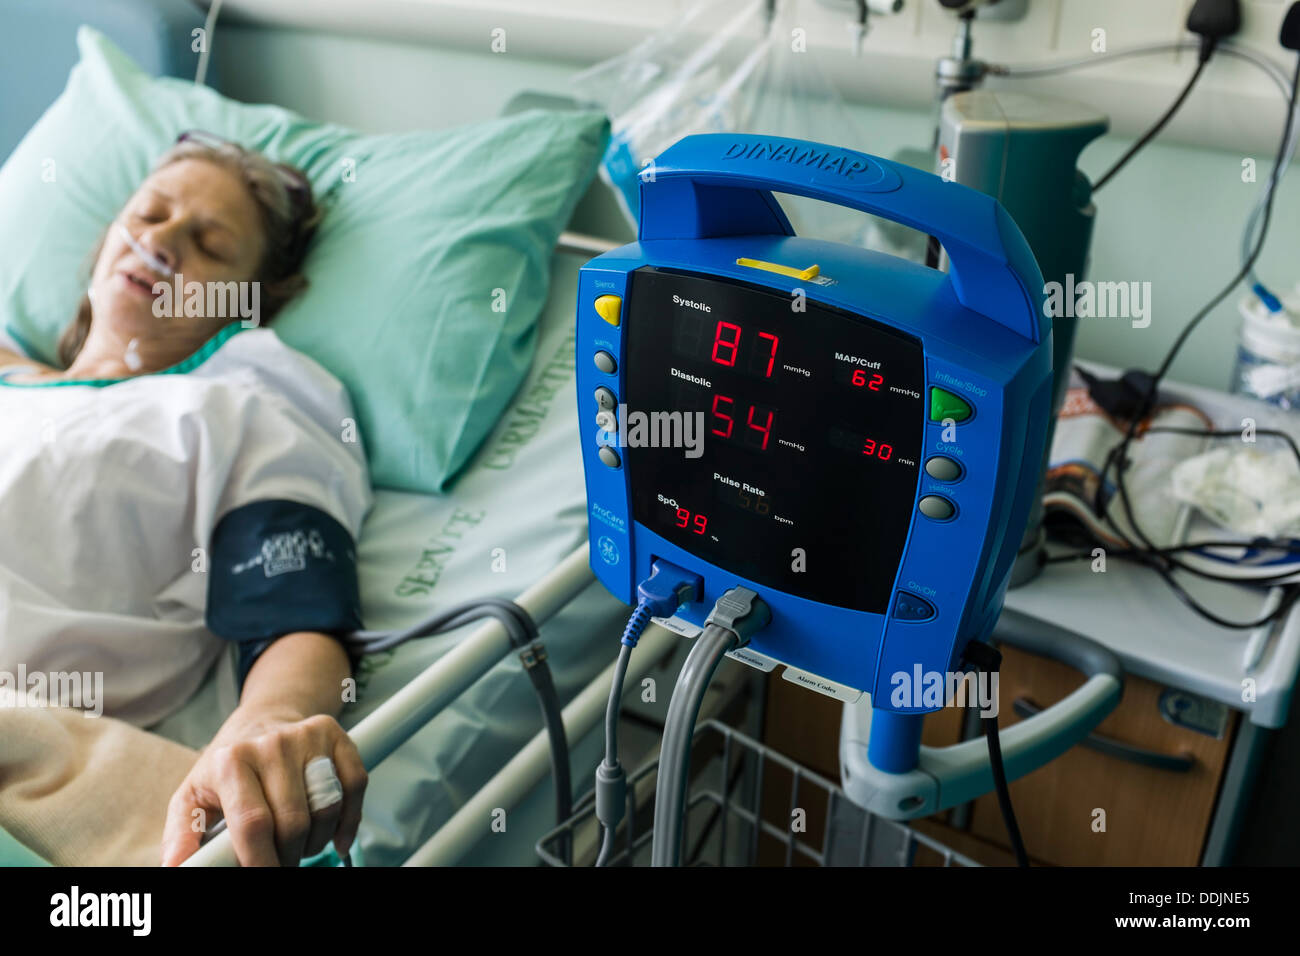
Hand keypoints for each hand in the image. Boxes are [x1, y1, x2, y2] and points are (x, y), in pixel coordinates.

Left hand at [161, 707, 366, 865]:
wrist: (262, 722)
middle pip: (294, 821)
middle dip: (290, 856)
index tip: (265, 875)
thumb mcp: (193, 797)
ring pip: (327, 806)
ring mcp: (307, 737)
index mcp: (231, 761)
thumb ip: (181, 835)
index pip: (254, 823)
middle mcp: (271, 745)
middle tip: (281, 862)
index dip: (262, 861)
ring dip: (317, 840)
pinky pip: (355, 785)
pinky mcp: (335, 735)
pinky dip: (349, 820)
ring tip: (301, 844)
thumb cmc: (227, 768)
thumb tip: (174, 869)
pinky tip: (335, 835)